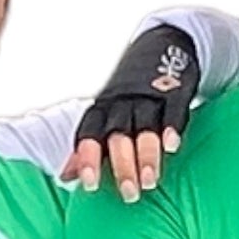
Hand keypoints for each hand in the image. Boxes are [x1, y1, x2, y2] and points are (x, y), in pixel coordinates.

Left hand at [62, 25, 198, 200]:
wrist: (163, 44)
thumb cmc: (129, 93)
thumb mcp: (105, 113)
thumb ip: (88, 145)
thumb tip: (65, 176)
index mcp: (102, 108)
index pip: (88, 132)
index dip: (87, 158)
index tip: (88, 185)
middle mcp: (122, 102)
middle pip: (118, 134)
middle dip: (122, 164)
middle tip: (128, 194)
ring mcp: (149, 96)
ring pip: (144, 126)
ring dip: (147, 154)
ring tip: (150, 182)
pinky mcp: (174, 91)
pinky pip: (173, 110)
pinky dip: (172, 127)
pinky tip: (172, 146)